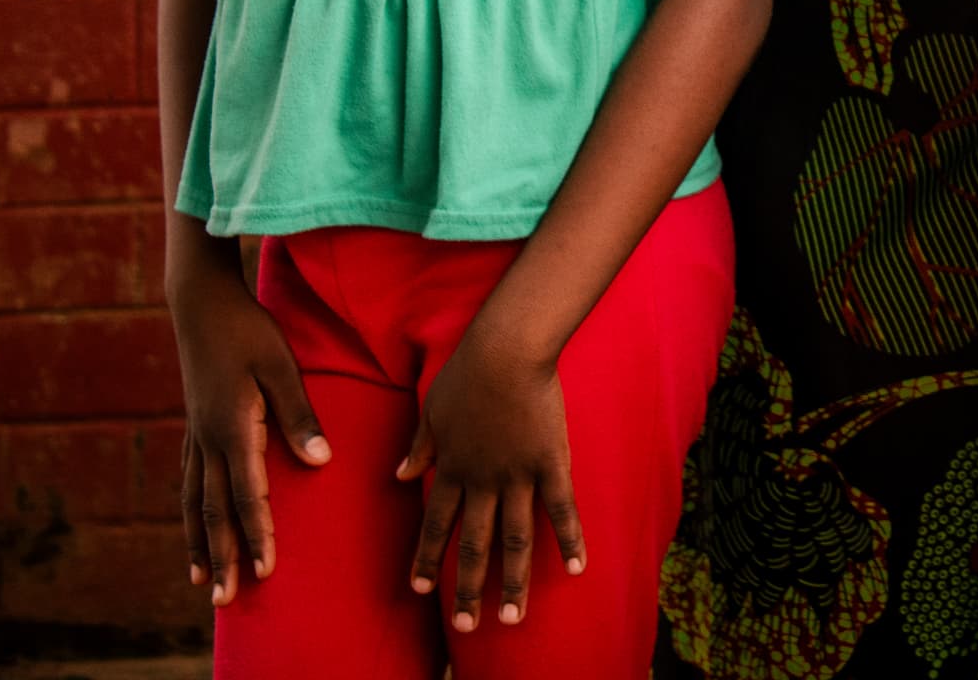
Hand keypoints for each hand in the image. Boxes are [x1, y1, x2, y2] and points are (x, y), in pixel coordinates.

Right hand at [170, 259, 328, 604]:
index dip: (258, 533)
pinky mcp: (194, 429)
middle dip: (223, 557)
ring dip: (200, 545)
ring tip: (202, 582)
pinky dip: (189, 516)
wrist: (201, 304)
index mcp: (233, 429)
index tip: (267, 570)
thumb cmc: (249, 331)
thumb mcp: (281, 366)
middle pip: (214, 511)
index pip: (247, 494)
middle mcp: (208, 441)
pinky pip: (188, 484)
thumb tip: (320, 462)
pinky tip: (193, 532)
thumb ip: (300, 414)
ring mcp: (196, 437)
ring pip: (195, 503)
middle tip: (226, 599)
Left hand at [399, 328, 582, 633]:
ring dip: (513, 581)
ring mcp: (518, 475)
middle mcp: (483, 480)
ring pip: (515, 539)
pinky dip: (570, 539)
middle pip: (474, 544)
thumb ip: (419, 447)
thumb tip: (400, 476)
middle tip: (467, 626)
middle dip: (468, 588)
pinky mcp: (551, 462)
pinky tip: (577, 568)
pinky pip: (562, 509)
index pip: (435, 524)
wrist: (507, 350)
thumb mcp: (431, 410)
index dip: (427, 557)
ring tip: (512, 617)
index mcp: (452, 468)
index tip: (419, 589)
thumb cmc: (466, 372)